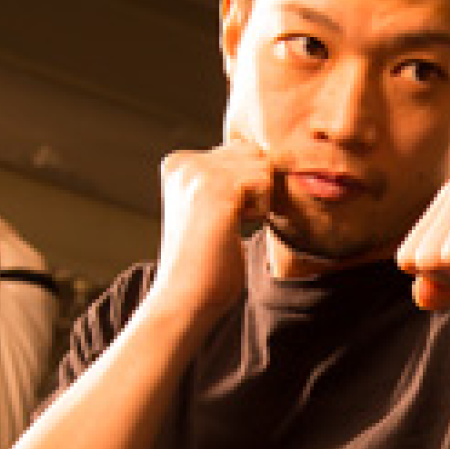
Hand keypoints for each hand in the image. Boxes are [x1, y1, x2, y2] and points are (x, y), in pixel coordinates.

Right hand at [151, 135, 274, 325]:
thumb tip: (271, 154)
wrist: (186, 296)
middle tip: (229, 222)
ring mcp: (198, 172)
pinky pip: (265, 182)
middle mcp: (184, 161)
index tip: (221, 217)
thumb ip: (229, 178)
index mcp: (178, 163)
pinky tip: (233, 228)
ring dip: (258, 201)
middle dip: (255, 188)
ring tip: (229, 226)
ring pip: (262, 166)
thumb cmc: (206, 262)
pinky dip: (260, 209)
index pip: (239, 151)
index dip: (245, 188)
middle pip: (252, 153)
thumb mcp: (214, 207)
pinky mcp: (216, 188)